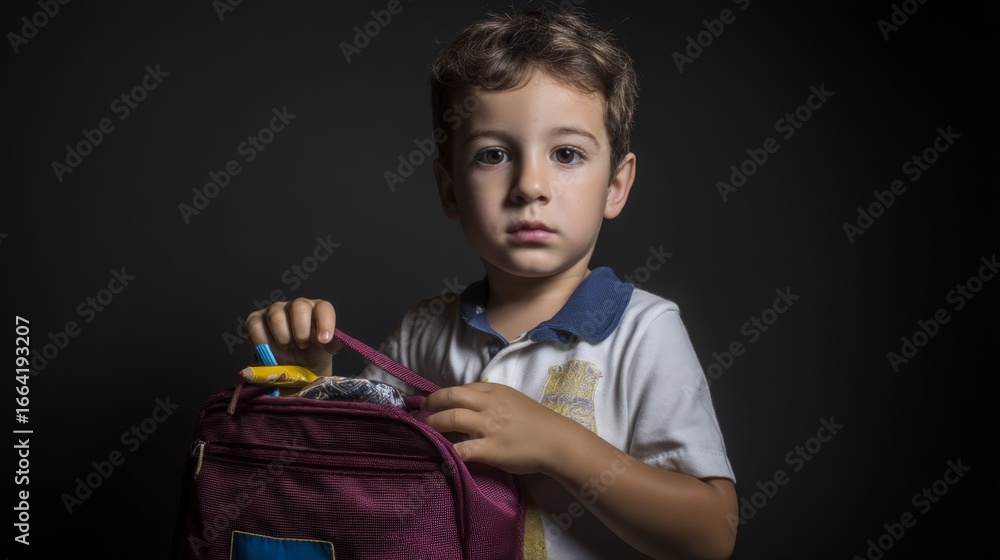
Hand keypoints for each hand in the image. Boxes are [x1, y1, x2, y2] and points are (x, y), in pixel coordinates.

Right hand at [244, 298, 342, 376]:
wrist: (291, 367)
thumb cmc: (311, 355)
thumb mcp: (326, 352)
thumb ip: (332, 344)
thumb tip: (328, 340)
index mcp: (317, 310)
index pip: (324, 307)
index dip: (325, 322)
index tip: (323, 340)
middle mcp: (297, 306)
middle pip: (299, 306)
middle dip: (301, 331)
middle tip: (302, 345)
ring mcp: (275, 310)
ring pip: (276, 315)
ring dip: (283, 337)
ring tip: (287, 347)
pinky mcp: (256, 319)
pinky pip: (255, 324)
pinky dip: (262, 341)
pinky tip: (269, 349)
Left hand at [424, 382, 585, 474]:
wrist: (556, 441)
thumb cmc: (535, 421)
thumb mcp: (512, 399)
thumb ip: (490, 398)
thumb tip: (466, 401)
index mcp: (494, 391)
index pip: (461, 388)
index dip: (442, 394)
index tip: (431, 402)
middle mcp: (489, 404)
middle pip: (452, 398)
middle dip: (432, 404)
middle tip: (420, 412)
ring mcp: (490, 426)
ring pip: (452, 419)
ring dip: (434, 424)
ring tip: (425, 430)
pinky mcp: (491, 449)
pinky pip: (463, 449)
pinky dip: (447, 451)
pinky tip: (438, 453)